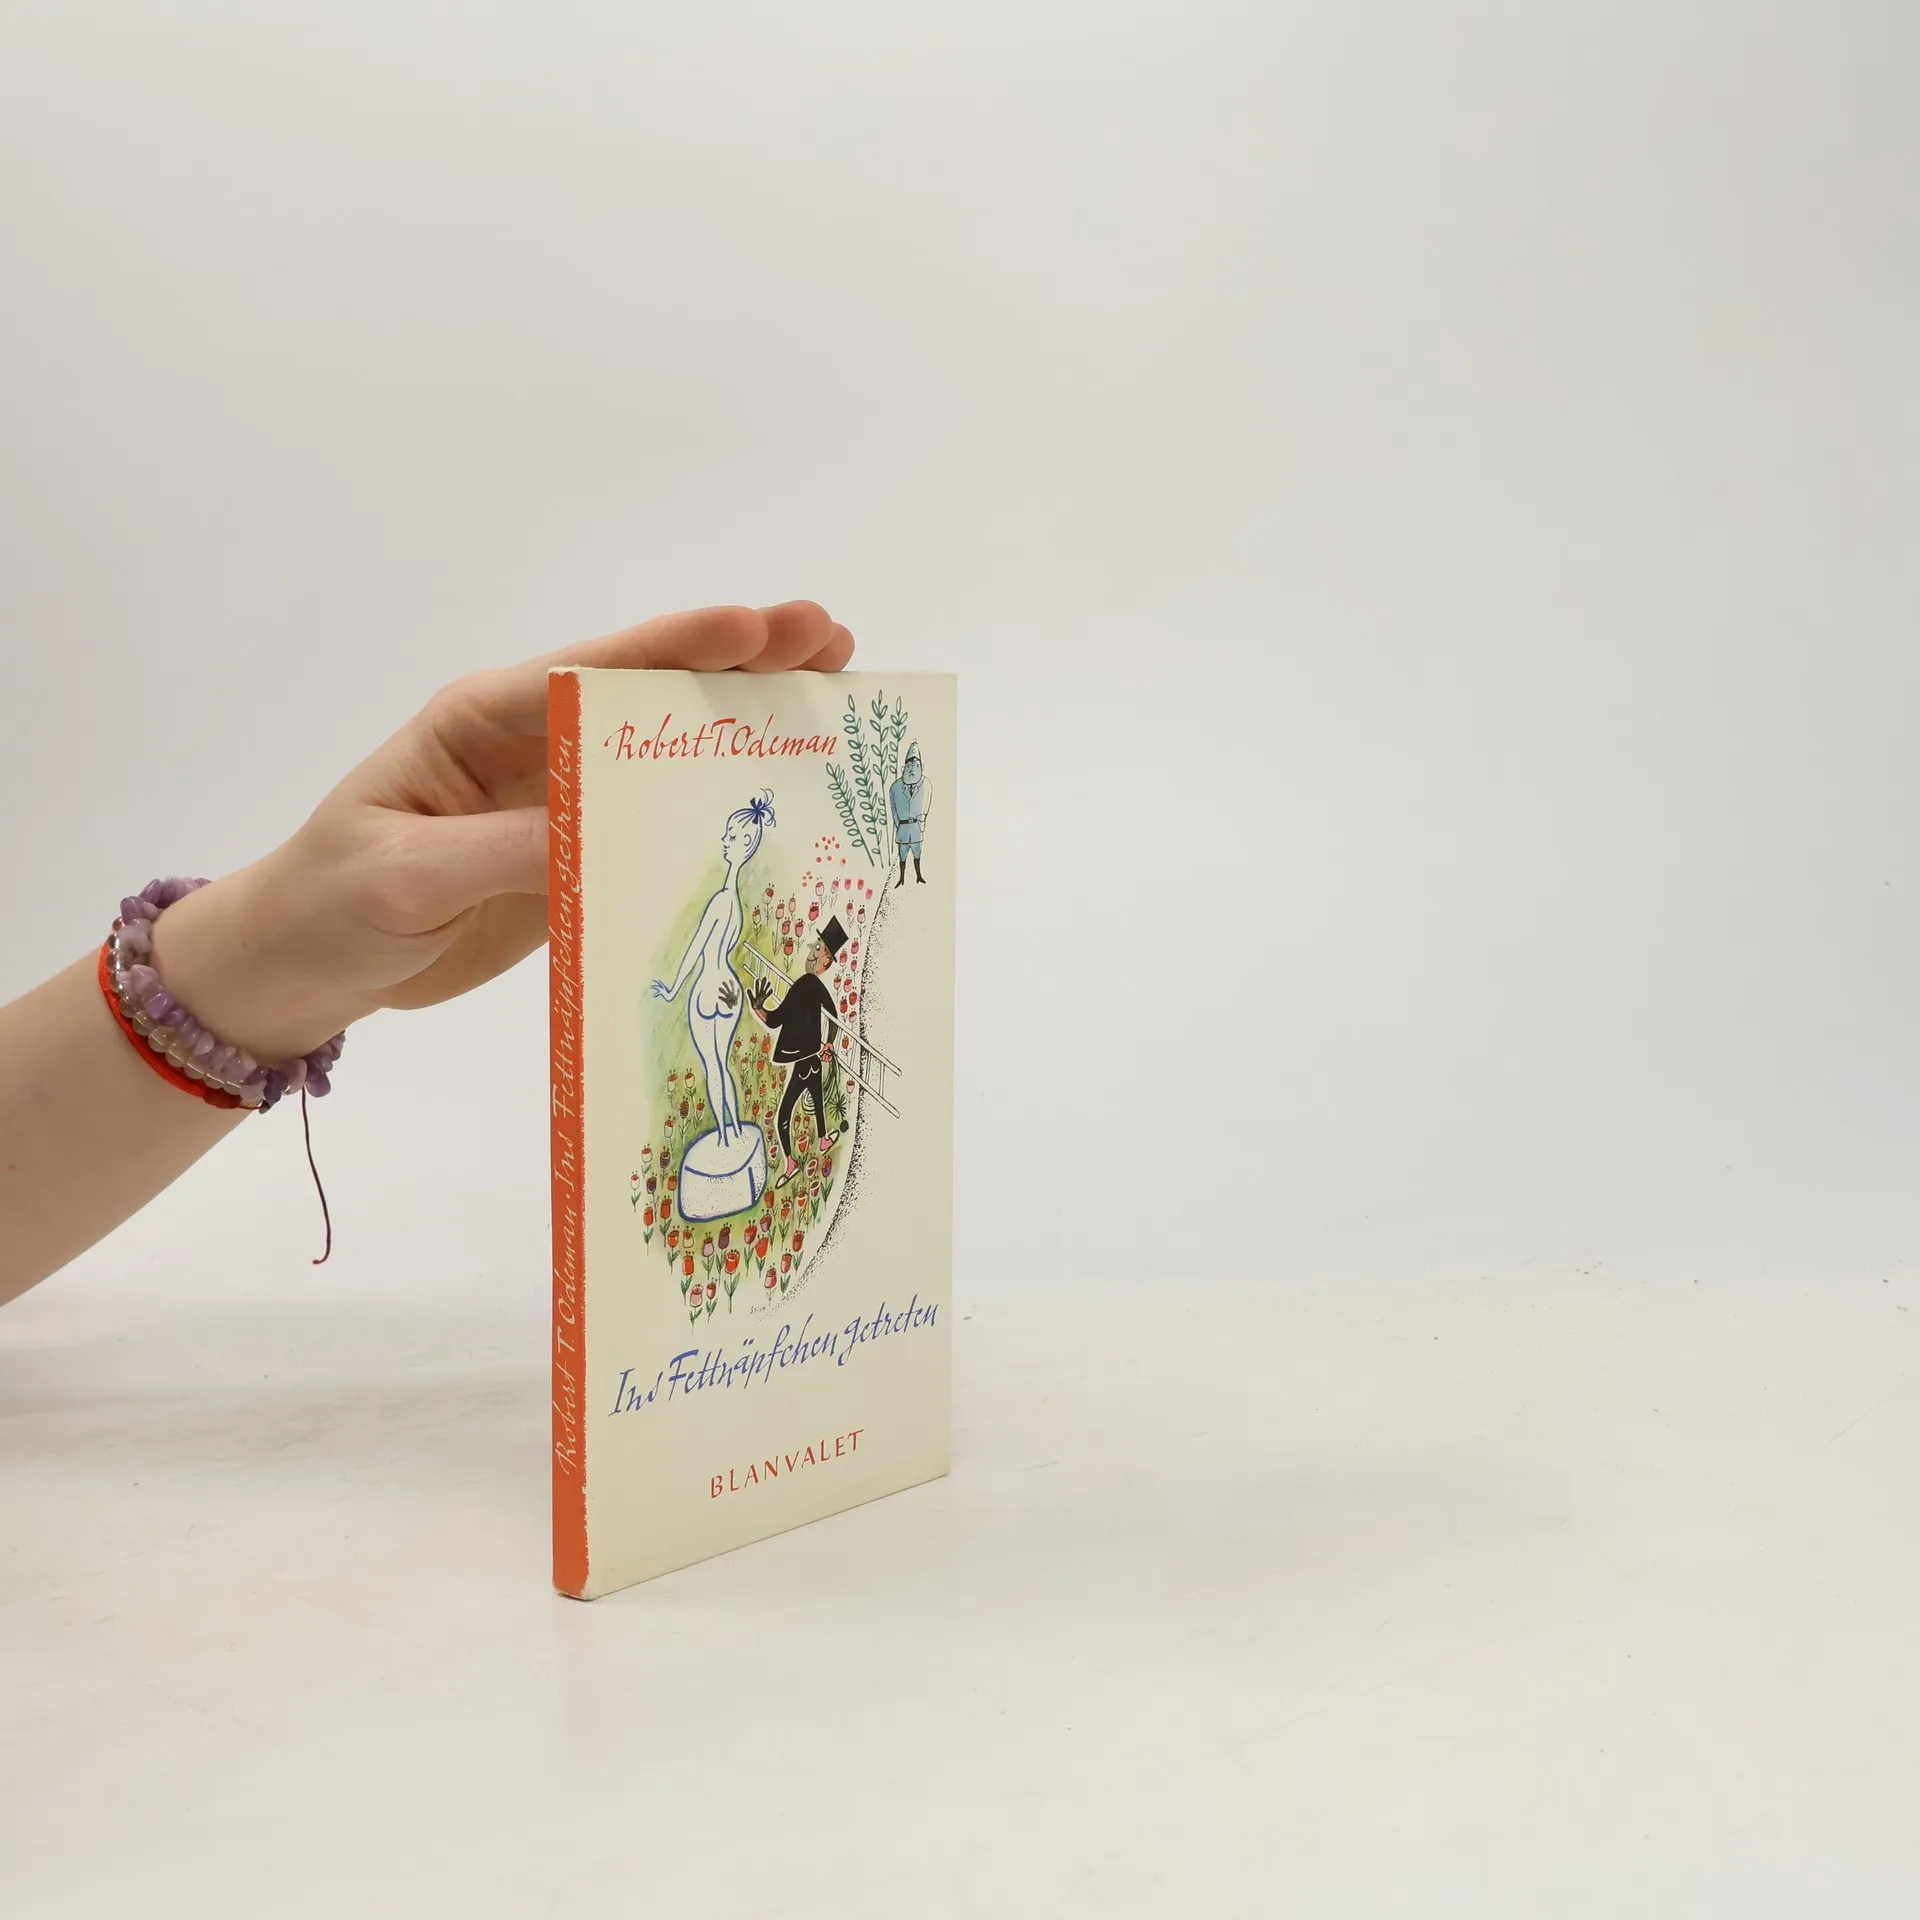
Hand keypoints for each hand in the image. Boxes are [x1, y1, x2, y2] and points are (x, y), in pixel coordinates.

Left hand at [150, 603, 854, 1062]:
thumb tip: (601, 833)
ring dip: (751, 727)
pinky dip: (724, 814)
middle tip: (835, 642)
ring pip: (672, 754)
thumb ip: (501, 851)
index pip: (596, 669)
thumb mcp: (405, 877)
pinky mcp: (577, 858)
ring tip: (836, 699)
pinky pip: (660, 827)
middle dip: (745, 663)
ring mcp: (564, 800)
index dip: (681, 645)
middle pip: (655, 693)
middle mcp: (538, 744)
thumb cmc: (332, 904)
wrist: (302, 967)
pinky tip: (786, 807)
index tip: (761, 627)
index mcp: (488, 718)